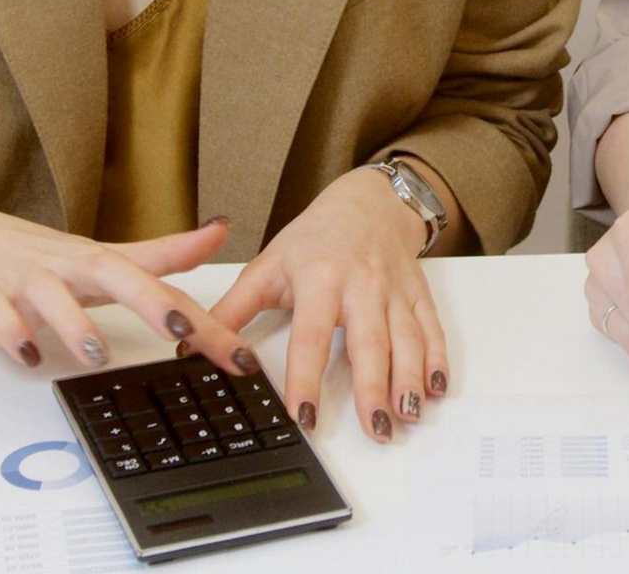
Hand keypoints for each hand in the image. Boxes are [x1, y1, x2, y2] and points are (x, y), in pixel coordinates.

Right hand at [0, 203, 251, 373]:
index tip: (234, 348)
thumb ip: (162, 254)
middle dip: (150, 301)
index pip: (160, 285)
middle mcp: (67, 268)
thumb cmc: (38, 256)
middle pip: (113, 275)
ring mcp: (23, 283)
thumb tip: (220, 231)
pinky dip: (11, 335)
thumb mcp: (103, 255)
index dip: (199, 316)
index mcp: (100, 261)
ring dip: (74, 325)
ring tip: (96, 352)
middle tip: (180, 329)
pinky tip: (26, 353)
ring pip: (50, 299)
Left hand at [208, 168, 445, 443]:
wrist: (369, 201)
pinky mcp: (417, 295)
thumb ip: (233, 309)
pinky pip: (431, 329)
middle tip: (375, 427)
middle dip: (374, 386)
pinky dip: (437, 359)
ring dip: (410, 379)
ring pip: (406, 339)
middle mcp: (361, 285)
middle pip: (369, 342)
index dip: (307, 376)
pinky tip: (436, 388)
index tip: (304, 413)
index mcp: (319, 277)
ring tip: (406, 414)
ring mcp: (394, 290)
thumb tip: (192, 344)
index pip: (312, 335)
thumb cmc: (317, 236)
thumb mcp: (268, 264)